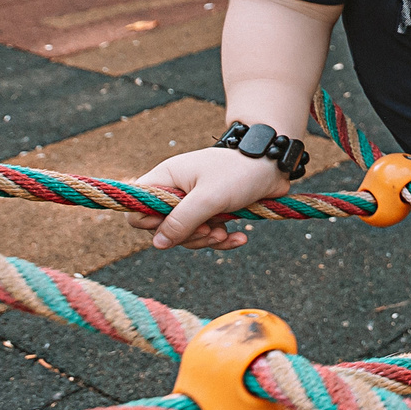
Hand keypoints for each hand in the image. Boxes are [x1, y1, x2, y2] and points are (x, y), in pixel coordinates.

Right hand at [126, 146, 289, 249]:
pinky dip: (222, 239)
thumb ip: (181, 220)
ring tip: (224, 233)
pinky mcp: (214, 212)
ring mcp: (195, 203)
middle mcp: (176, 191)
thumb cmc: (239, 173)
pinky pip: (208, 235)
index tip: (175, 224)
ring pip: (186, 235)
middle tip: (208, 230)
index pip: (137, 208)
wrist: (273, 166)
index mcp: (166, 178)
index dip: (151, 223)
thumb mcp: (209, 198)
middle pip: (163, 228)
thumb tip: (158, 244)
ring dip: (206, 239)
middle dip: (187, 235)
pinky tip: (239, 238)